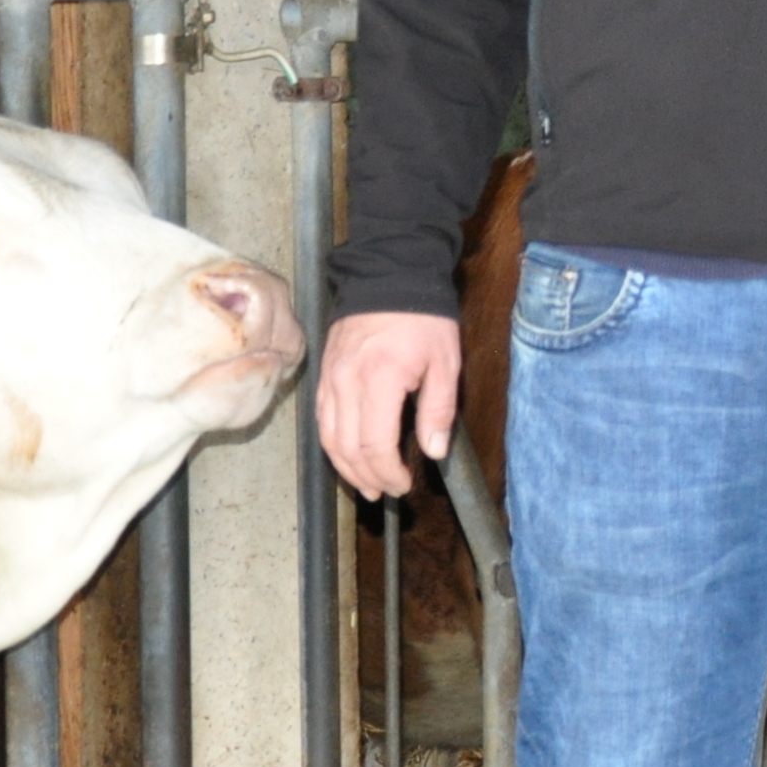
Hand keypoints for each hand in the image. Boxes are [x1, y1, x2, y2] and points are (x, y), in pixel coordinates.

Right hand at [317, 311, 462, 500]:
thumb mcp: (445, 362)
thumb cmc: (423, 317)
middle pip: (346, 447)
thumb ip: (438, 410)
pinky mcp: (324, 373)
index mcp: (380, 380)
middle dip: (366, 477)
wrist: (389, 274)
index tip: (403, 484)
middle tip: (385, 492)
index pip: (374, 445)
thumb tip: (434, 452)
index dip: (387, 473)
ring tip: (364, 485)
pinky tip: (346, 455)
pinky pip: (321, 418)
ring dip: (344, 467)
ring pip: (327, 437)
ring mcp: (330, 378)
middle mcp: (347, 382)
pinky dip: (332, 443)